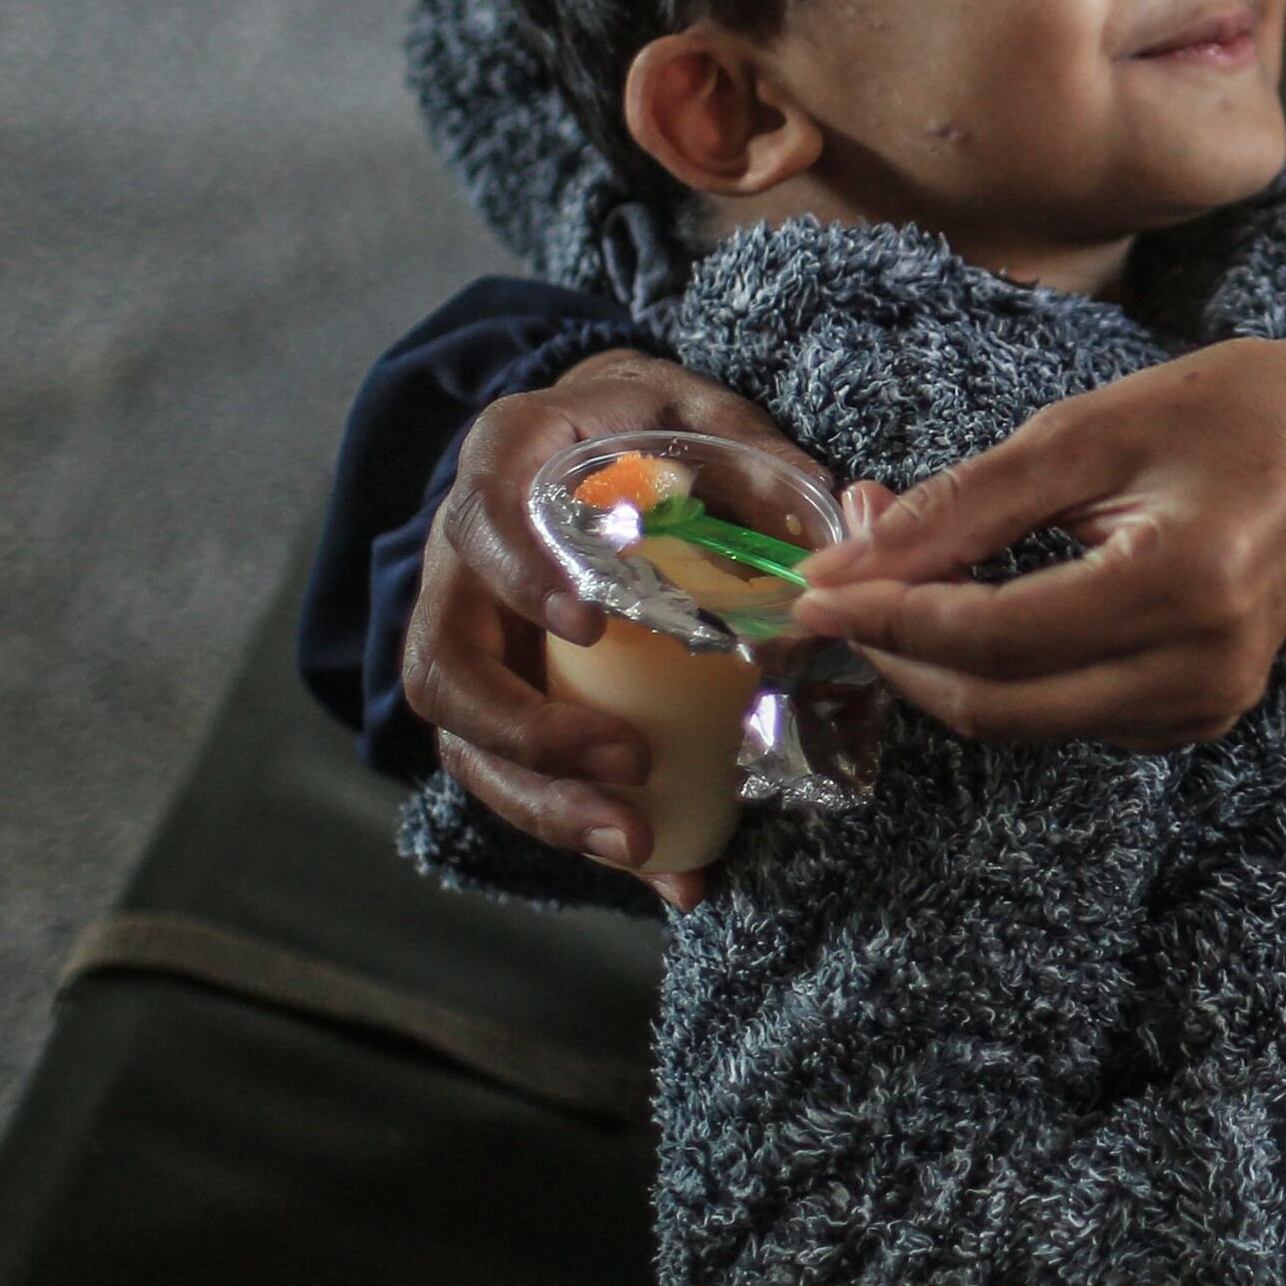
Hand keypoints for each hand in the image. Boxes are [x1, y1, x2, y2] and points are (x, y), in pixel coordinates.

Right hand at [406, 348, 818, 906]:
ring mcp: (469, 634)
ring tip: (637, 842)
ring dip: (544, 802)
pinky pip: (512, 774)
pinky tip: (663, 867)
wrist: (598, 439)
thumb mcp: (705, 418)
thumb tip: (840, 535)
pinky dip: (580, 825)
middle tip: (627, 763)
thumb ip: (760, 461)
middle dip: (529, 733)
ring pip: (463, 739)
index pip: (483, 518)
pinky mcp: (497, 695)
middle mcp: (460, 559)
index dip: (522, 576)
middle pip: (445, 664)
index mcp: (506, 464)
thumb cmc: (651, 426)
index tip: (587, 627)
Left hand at [792, 336, 1285, 749]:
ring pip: (1016, 719)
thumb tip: (847, 561)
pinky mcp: (1190, 721)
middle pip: (993, 702)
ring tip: (895, 570)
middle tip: (837, 575)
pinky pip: (1057, 717)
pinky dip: (993, 671)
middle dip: (895, 649)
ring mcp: (1201, 709)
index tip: (809, 585)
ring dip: (935, 659)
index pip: (995, 635)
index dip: (888, 616)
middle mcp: (1198, 672)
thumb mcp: (1089, 431)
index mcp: (1183, 587)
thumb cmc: (1231, 418)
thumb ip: (964, 504)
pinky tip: (971, 602)